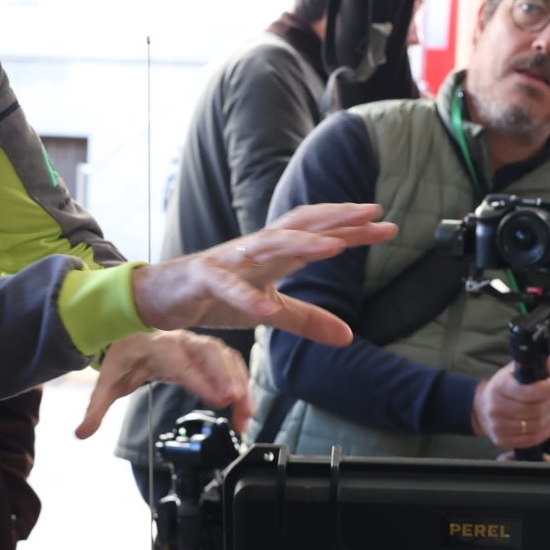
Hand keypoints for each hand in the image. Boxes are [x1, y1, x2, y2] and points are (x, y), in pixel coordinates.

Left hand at [76, 331, 250, 439]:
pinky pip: (230, 365)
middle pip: (211, 355)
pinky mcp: (208, 355)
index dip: (201, 380)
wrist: (130, 335)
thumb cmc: (123, 358)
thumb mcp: (106, 383)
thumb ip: (95, 409)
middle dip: (228, 378)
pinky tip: (245, 410)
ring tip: (247, 415)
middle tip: (239, 405)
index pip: (181, 363)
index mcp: (156, 348)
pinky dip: (242, 385)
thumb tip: (81, 433)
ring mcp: (197, 346)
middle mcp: (181, 343)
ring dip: (240, 385)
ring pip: (226, 359)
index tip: (219, 399)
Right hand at [130, 203, 395, 340]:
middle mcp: (255, 249)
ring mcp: (230, 261)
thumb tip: (349, 336)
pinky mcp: (205, 280)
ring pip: (269, 245)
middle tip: (374, 214)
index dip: (351, 227)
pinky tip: (266, 307)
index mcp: (273, 253)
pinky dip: (247, 296)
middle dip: (337, 219)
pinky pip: (229, 288)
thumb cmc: (215, 296)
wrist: (161, 297)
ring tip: (336, 246)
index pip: (317, 233)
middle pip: (301, 226)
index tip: (387, 224)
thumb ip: (308, 320)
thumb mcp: (270, 312)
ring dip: (303, 244)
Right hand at [470, 357, 549, 449]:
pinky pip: (532, 439)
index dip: (547, 388)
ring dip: (549, 416)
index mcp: (499, 386)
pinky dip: (544, 431)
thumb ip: (546, 365)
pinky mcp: (501, 440)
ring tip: (548, 409)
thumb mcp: (521, 368)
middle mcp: (496, 408)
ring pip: (537, 425)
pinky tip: (544, 422)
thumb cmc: (506, 385)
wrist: (482, 407)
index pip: (531, 392)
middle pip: (536, 409)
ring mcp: (498, 426)